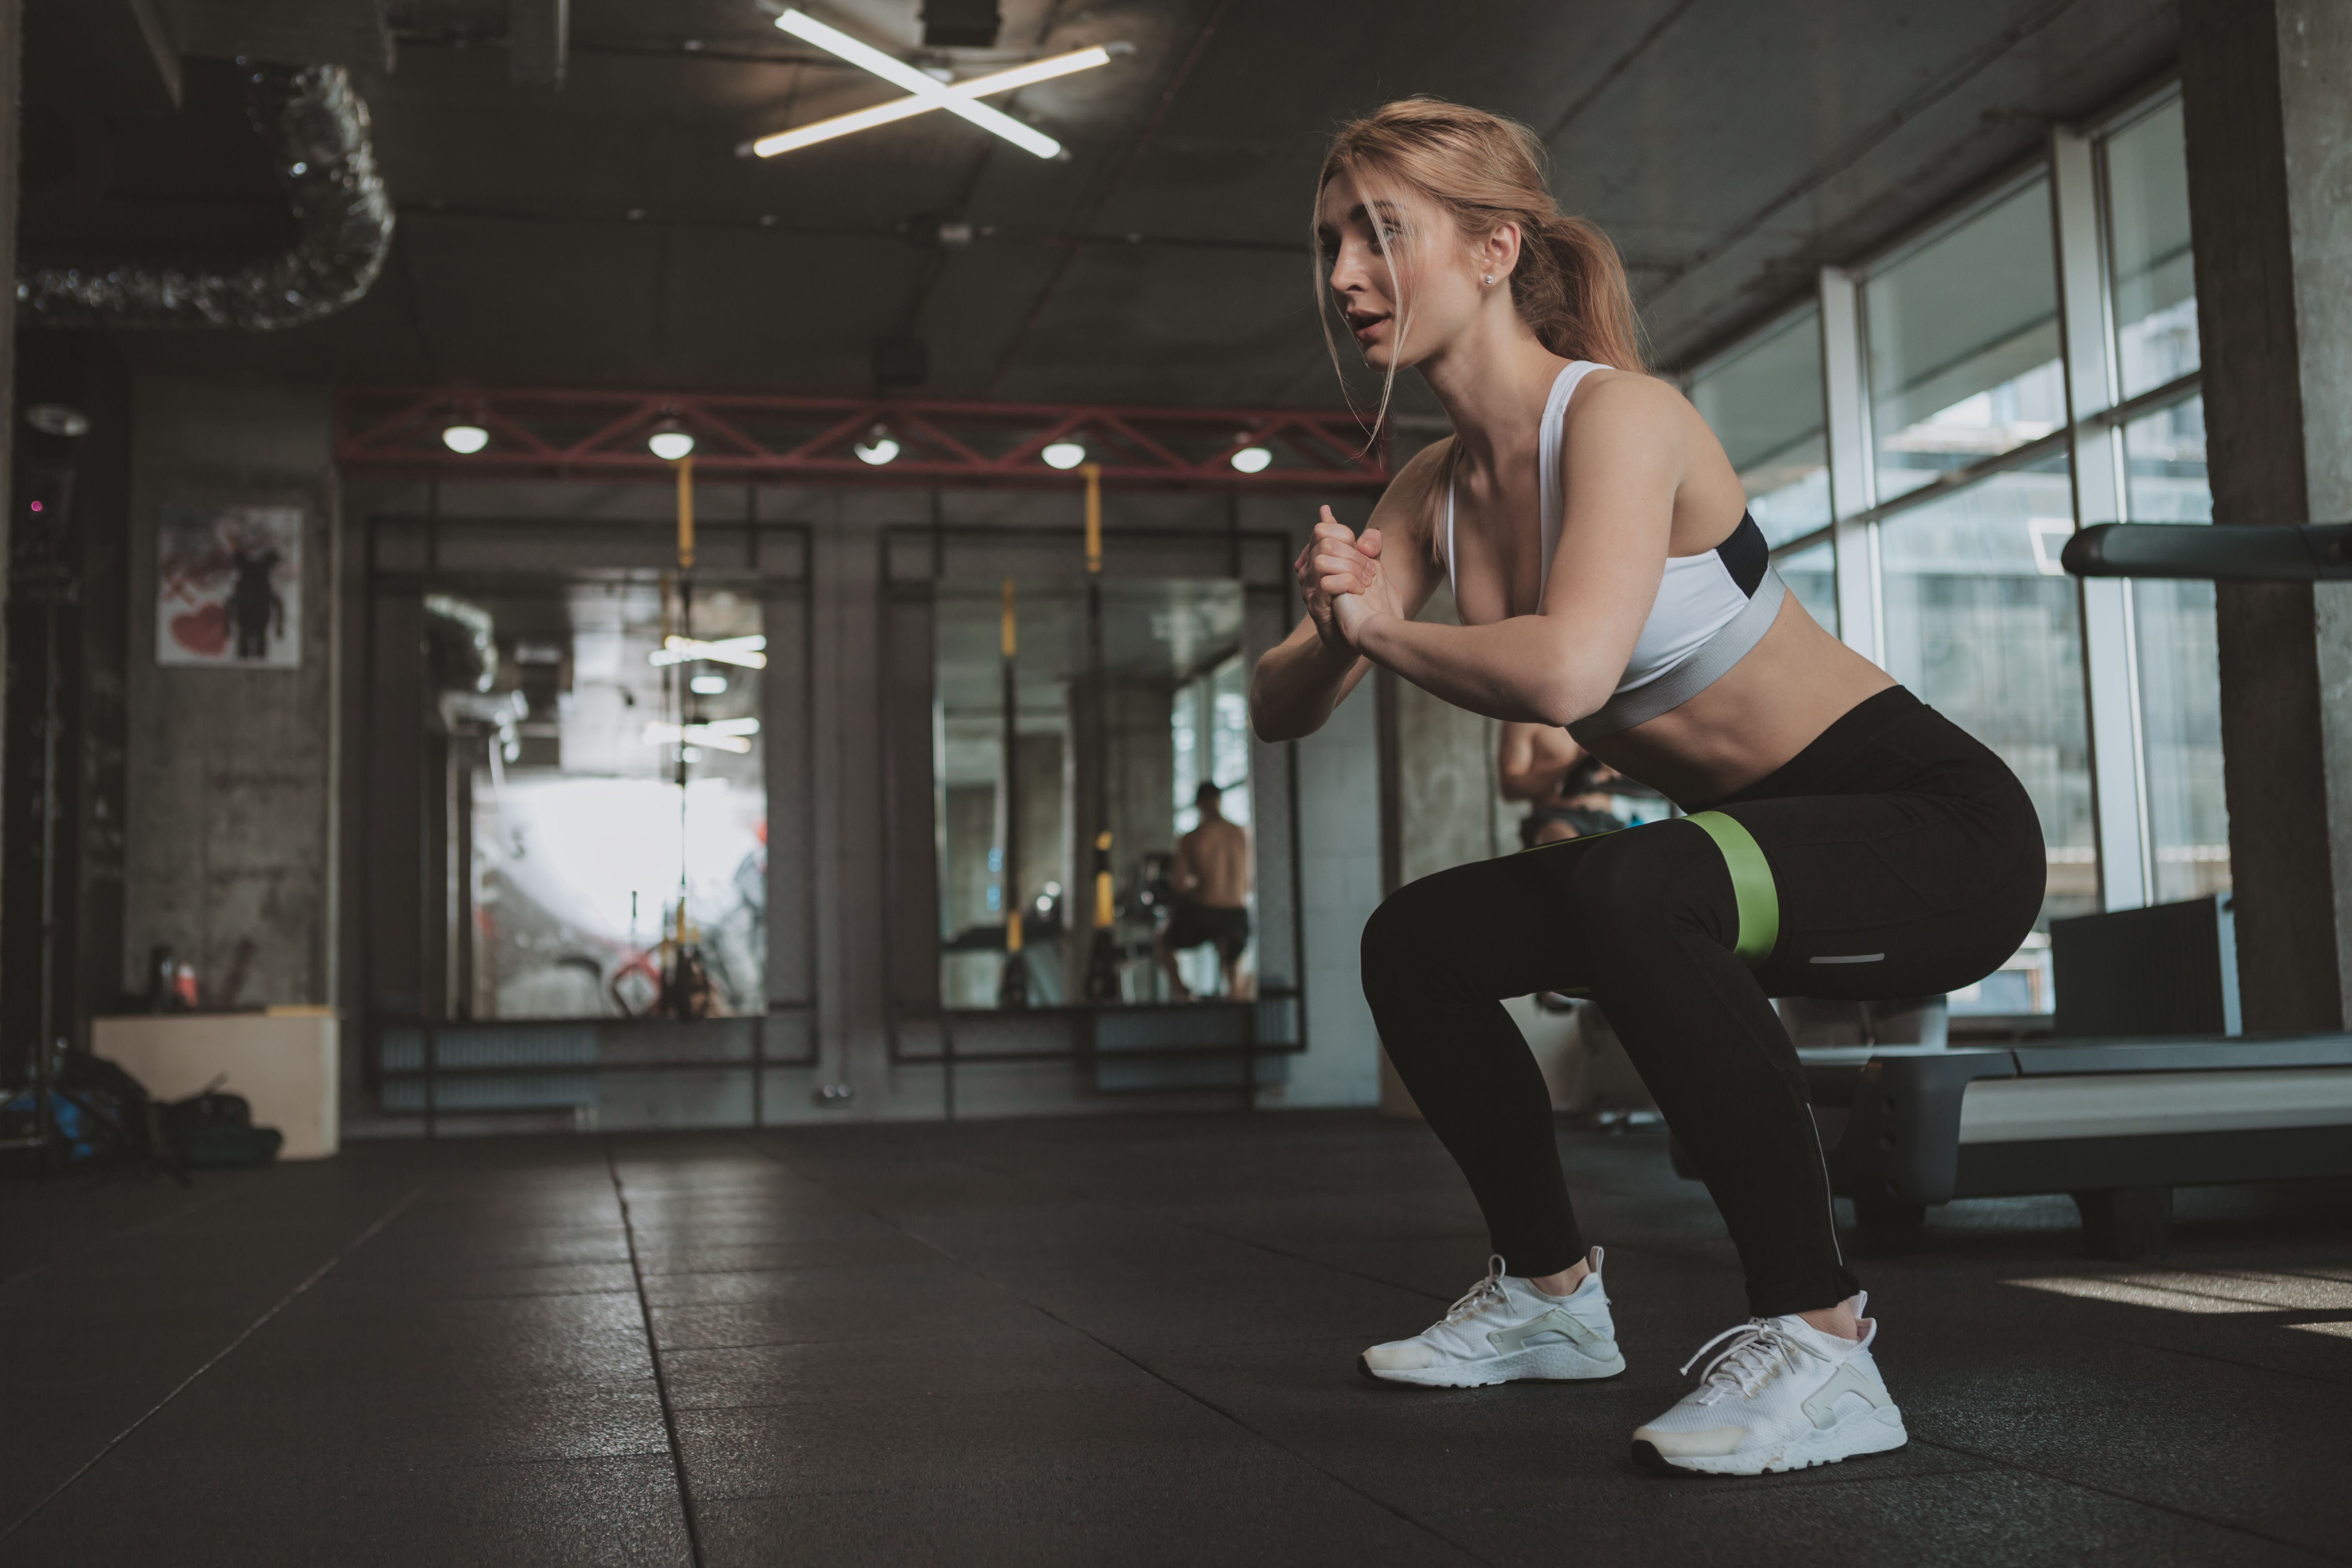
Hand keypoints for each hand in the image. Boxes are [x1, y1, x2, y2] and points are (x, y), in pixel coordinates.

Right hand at [1313, 514, 1401, 651]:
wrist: (1363, 637)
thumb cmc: (1366, 602)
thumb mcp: (1370, 567)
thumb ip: (1365, 545)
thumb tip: (1351, 519)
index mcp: (1318, 558)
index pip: (1323, 530)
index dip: (1346, 536)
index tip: (1365, 552)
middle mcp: (1308, 572)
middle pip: (1323, 542)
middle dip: (1353, 553)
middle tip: (1370, 571)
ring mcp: (1309, 589)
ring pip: (1322, 560)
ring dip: (1351, 568)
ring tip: (1366, 582)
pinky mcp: (1315, 606)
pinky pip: (1326, 583)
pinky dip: (1348, 582)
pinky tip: (1360, 591)